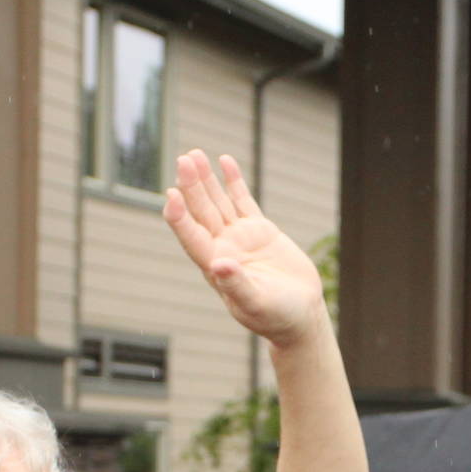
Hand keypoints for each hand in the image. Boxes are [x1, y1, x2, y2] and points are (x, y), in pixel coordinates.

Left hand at [162, 151, 327, 348]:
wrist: (300, 315)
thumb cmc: (276, 317)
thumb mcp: (256, 304)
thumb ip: (236, 285)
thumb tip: (219, 265)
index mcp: (215, 266)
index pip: (192, 237)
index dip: (180, 217)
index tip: (170, 196)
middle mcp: (223, 247)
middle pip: (201, 212)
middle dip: (192, 186)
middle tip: (183, 159)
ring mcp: (240, 237)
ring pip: (218, 202)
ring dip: (206, 180)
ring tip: (194, 154)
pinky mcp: (259, 231)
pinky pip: (243, 201)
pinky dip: (233, 182)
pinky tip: (224, 161)